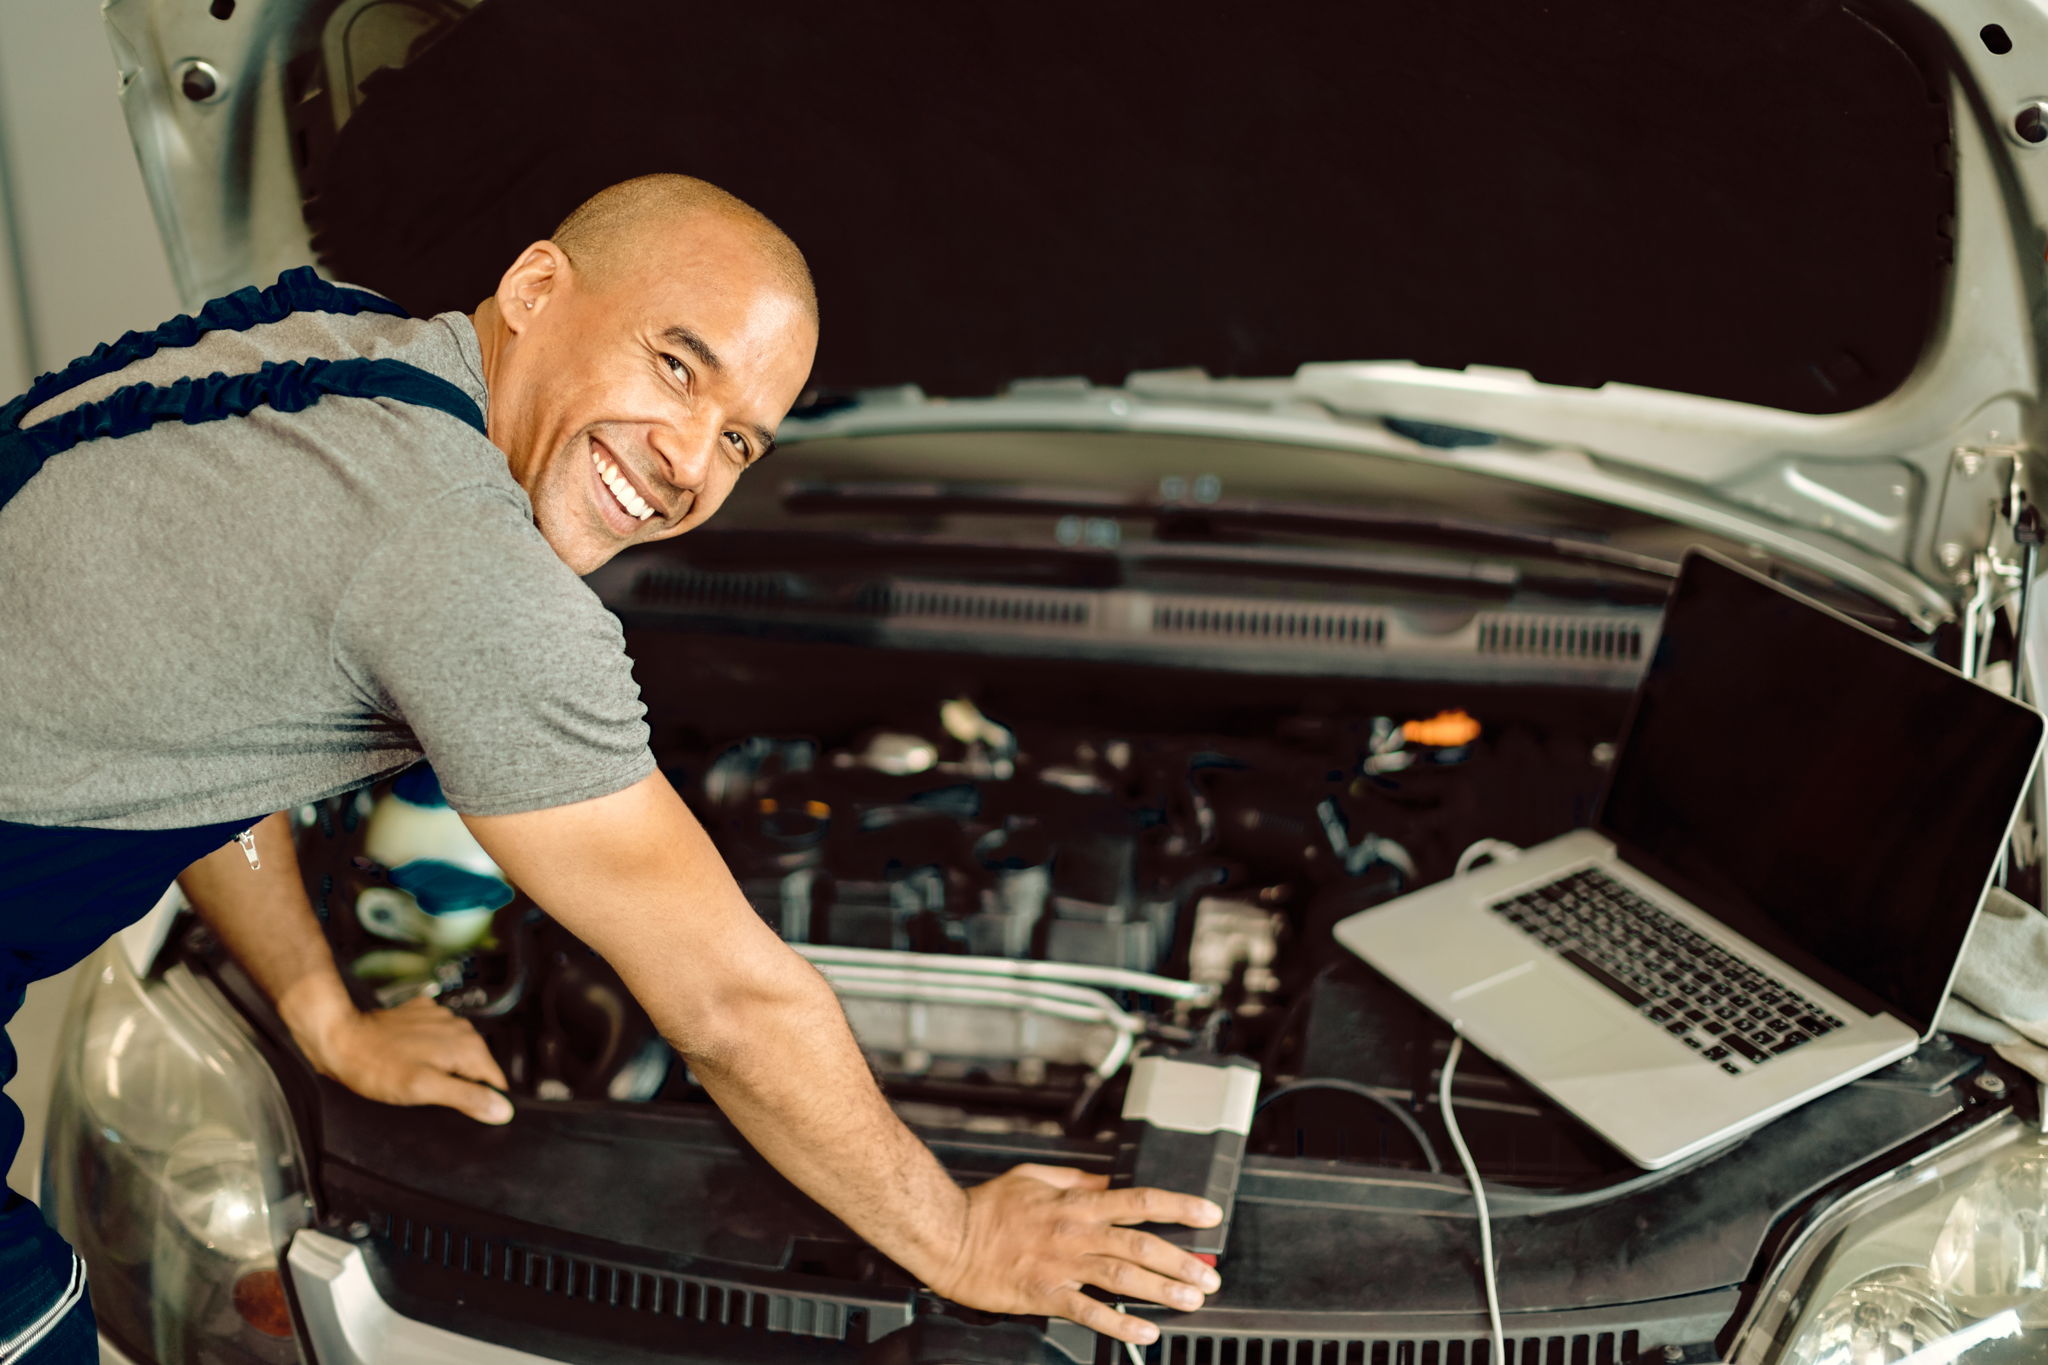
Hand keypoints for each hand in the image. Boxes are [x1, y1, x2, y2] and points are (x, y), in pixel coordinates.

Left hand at [294, 996, 513, 1124]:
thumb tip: (502, 1109)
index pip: (495, 1082)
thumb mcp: (424, 1090)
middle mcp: (460, 1027)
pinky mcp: (423, 1014)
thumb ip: (467, 1098)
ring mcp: (442, 1017)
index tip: (457, 1109)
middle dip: (461, 1083)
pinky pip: (438, 1037)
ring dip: (445, 1066)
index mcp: (467, 1046)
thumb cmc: (377, 1066)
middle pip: (477, 1067)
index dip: (481, 1101)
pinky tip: (410, 1057)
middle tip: (429, 1095)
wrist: (341, 1038)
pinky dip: (430, 1049)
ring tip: (416, 1076)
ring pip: (458, 1052)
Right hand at [928, 1164, 1223, 1345]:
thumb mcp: (1035, 1175)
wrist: (949, 1235)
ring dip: (1163, 1289)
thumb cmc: (988, 1207)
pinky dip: (1120, 1323)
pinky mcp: (1045, 1295)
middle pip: (1141, 1244)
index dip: (1179, 1206)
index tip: (1209, 1214)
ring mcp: (1062, 1265)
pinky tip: (1144, 1332)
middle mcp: (1076, 1232)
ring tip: (1192, 1300)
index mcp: (1076, 1202)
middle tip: (1210, 1276)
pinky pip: (1090, 1311)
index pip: (1139, 1200)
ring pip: (1124, 1276)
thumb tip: (1108, 1181)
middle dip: (1182, 1260)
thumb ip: (1077, 1178)